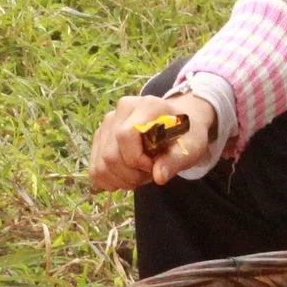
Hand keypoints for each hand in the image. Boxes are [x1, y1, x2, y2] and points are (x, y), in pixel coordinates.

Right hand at [90, 94, 217, 192]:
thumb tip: (159, 177)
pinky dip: (109, 180)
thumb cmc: (186, 134)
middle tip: (149, 175)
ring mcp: (107, 123)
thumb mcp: (192, 147)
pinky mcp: (100, 136)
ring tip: (139, 175)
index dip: (137, 159)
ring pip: (100, 164)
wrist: (177, 124)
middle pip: (110, 154)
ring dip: (120, 180)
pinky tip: (126, 177)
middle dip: (129, 175)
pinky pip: (95, 168)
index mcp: (146, 106)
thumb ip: (176, 160)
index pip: (125, 135)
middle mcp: (121, 110)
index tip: (154, 167)